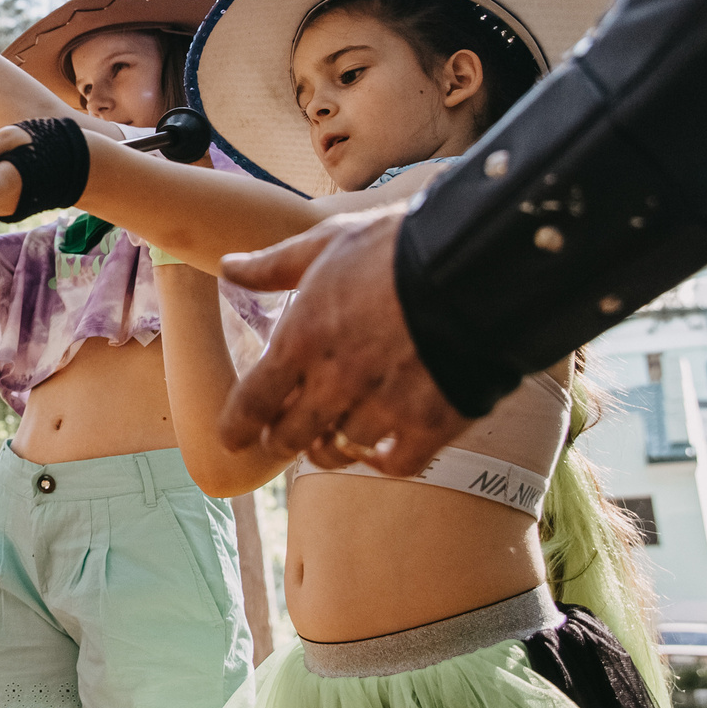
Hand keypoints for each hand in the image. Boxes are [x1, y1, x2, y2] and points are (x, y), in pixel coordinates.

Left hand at [216, 207, 473, 476]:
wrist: (477, 266)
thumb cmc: (395, 248)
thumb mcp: (326, 244)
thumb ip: (274, 265)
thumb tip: (229, 266)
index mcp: (303, 339)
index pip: (254, 402)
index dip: (238, 426)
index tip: (232, 438)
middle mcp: (336, 382)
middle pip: (291, 436)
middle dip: (281, 439)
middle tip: (283, 438)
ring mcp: (384, 407)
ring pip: (341, 451)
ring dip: (331, 448)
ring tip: (333, 440)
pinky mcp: (431, 424)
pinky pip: (395, 463)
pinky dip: (385, 460)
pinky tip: (384, 449)